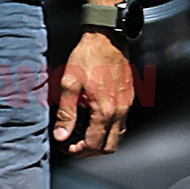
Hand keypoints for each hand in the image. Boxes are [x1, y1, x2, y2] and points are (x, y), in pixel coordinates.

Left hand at [52, 33, 133, 155]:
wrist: (107, 37)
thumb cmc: (88, 56)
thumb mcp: (69, 83)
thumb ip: (66, 113)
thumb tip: (61, 135)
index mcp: (105, 109)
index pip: (95, 144)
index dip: (79, 151)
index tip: (67, 148)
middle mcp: (119, 110)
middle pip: (109, 146)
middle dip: (91, 151)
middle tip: (75, 146)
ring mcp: (126, 104)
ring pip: (117, 136)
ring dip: (101, 141)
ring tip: (83, 135)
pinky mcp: (128, 97)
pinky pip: (121, 123)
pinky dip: (108, 129)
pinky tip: (95, 121)